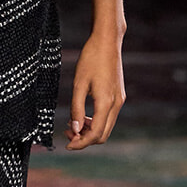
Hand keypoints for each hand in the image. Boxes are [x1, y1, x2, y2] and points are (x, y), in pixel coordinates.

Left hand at [66, 31, 124, 149]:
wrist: (107, 41)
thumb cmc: (91, 59)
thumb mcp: (79, 84)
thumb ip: (76, 109)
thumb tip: (74, 130)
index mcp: (106, 102)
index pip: (95, 133)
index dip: (81, 143)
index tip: (67, 144)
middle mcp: (117, 104)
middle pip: (103, 135)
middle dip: (85, 139)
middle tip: (67, 133)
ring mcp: (120, 100)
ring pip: (106, 127)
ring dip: (90, 130)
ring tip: (72, 124)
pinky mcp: (118, 96)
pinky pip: (108, 117)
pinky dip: (95, 121)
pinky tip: (82, 115)